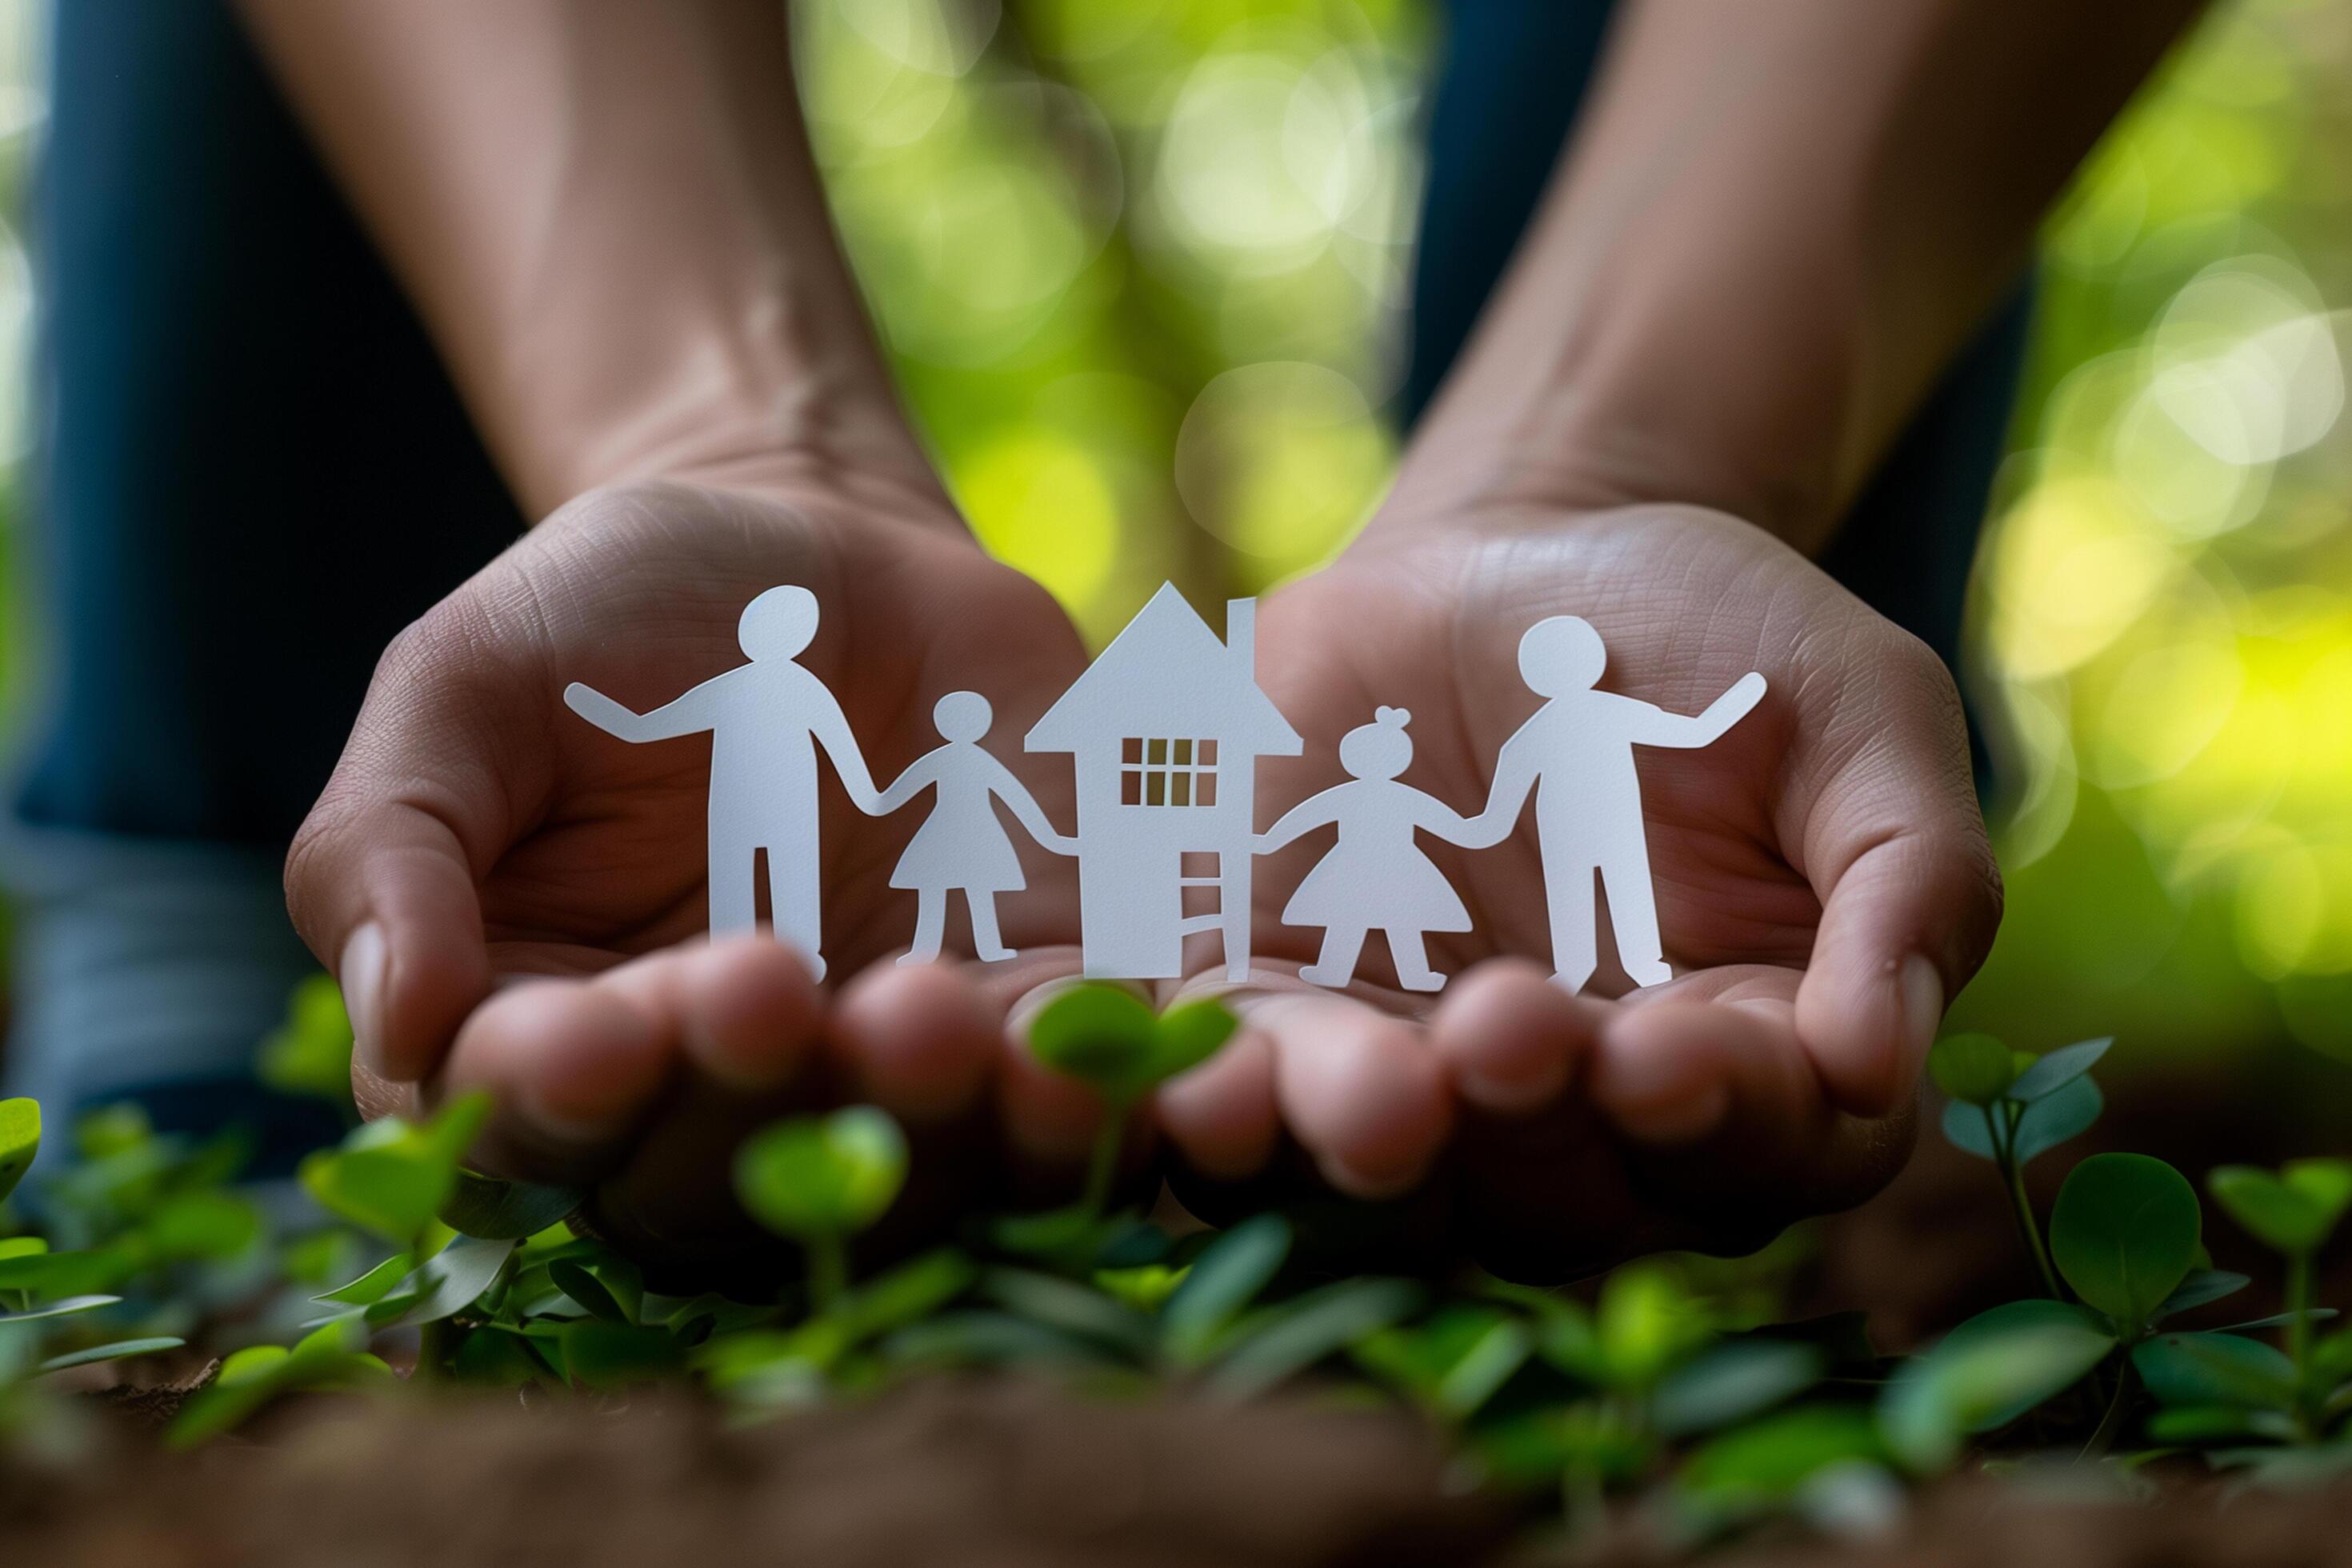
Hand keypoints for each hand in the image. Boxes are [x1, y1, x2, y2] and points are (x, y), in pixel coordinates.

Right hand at [288, 472, 1097, 1271]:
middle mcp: (729, 1105)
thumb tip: (393, 1027)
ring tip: (955, 1026)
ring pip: (926, 1161)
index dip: (572, 1092)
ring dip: (950, 1119)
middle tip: (793, 993)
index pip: (544, 1119)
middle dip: (765, 1103)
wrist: (822, 554)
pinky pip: (1093, 1091)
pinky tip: (1176, 1062)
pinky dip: (1135, 1092)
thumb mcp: (471, 685)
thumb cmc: (617, 623)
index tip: (607, 1022)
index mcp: (558, 1043)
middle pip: (737, 1174)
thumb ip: (393, 841)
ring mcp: (897, 1079)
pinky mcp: (1048, 1021)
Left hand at [1153, 503, 1999, 1279]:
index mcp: (1759, 1063)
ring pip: (1407, 1182)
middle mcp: (1592, 1120)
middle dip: (1538, 1128)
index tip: (1666, 1052)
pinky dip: (1226, 1113)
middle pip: (1576, 1194)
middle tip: (1509, 1029)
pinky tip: (1203, 1098)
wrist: (1520, 564)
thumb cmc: (1721, 646)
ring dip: (1380, 1154)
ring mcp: (1430, 1085)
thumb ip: (1902, 877)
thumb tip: (1876, 1061)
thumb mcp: (1856, 717)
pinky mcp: (1284, 1015)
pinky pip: (1249, 1096)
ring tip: (1373, 1098)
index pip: (1766, 1144)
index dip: (1722, 1115)